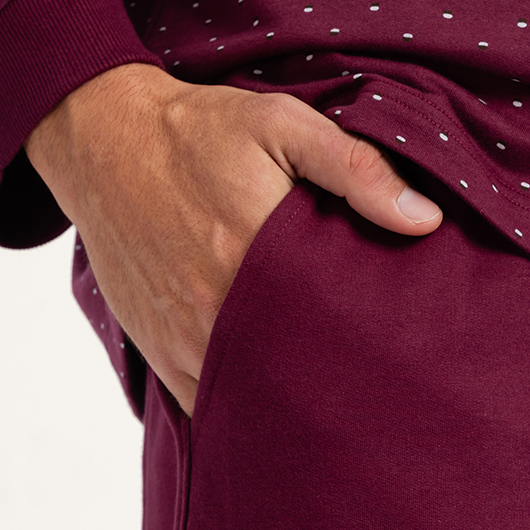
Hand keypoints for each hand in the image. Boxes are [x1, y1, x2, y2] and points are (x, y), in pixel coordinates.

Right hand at [25, 63, 441, 415]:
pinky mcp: (158, 348)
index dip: (372, 344)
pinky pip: (207, 401)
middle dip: (339, 379)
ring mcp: (182, 335)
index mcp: (254, 251)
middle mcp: (214, 305)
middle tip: (382, 379)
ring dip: (291, 396)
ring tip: (338, 393)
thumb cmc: (200, 131)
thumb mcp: (283, 125)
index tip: (405, 347)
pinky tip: (277, 397)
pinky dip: (244, 404)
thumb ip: (356, 169)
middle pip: (296, 369)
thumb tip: (425, 219)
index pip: (334, 324)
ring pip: (252, 394)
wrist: (103, 141)